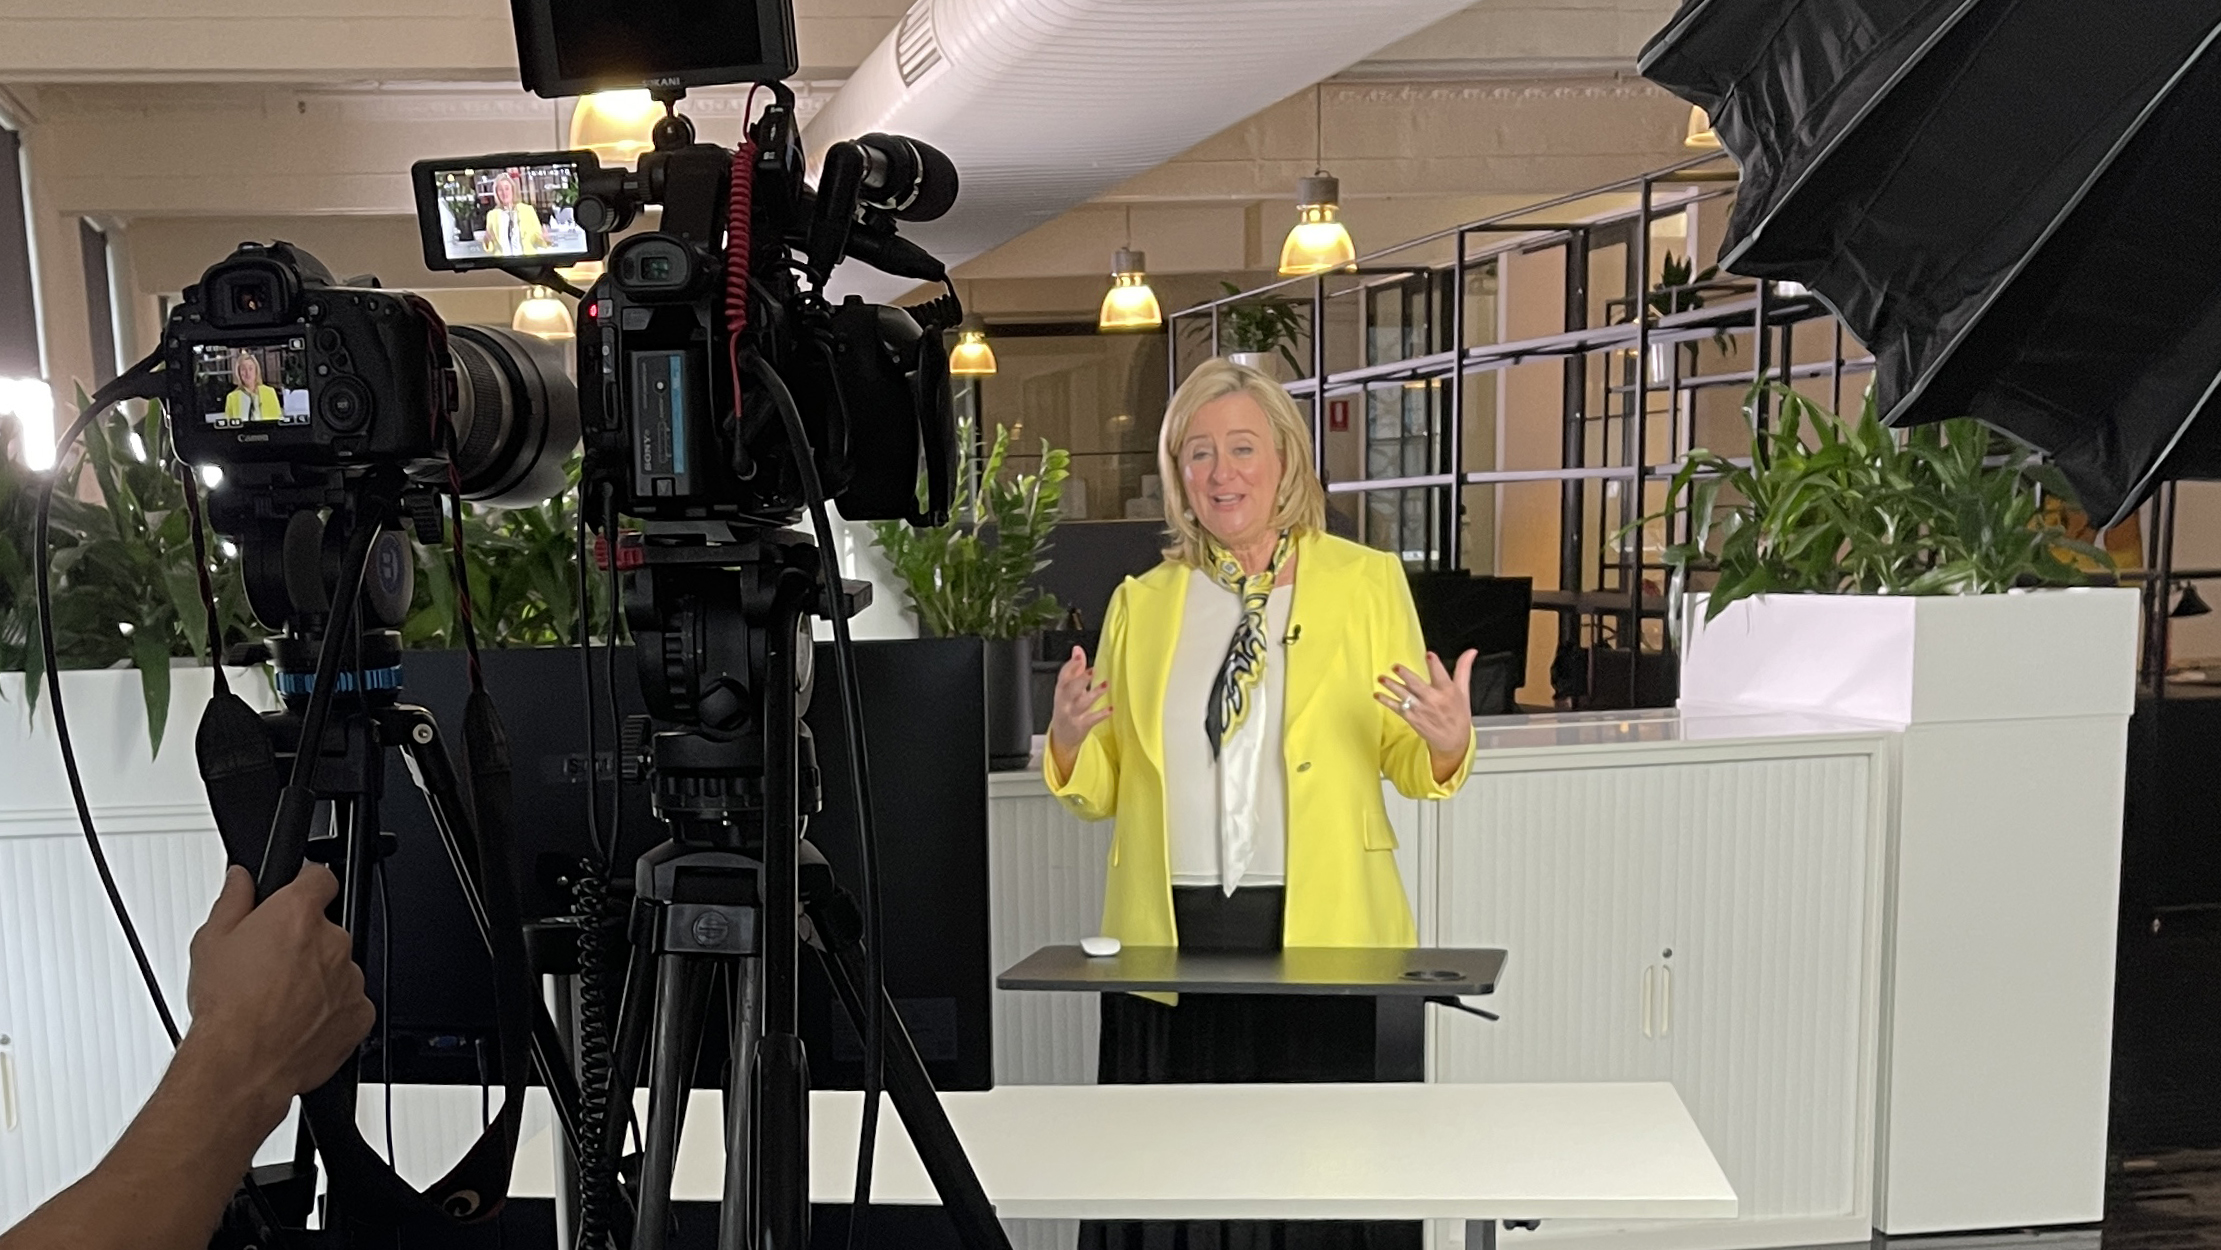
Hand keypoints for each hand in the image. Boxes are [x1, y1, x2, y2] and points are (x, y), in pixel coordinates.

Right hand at [184, 865, 375, 1109]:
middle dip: (304, 942)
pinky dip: (331, 1010)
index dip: (306, 885)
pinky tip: (297, 1022)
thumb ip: (233, 899)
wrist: (242, 1066)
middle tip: (270, 966)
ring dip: (318, 978)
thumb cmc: (226, 1009)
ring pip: (337, 968)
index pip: (320, 878)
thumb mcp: (211, 941)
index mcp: (298, 915)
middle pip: (326, 930)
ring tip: (279, 1001)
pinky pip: (349, 1003)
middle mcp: (332, 942)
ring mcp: (350, 979)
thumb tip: (241, 878)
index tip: (296, 895)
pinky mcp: (360, 1013)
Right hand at [1047, 646, 1111, 780]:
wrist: (1062, 735)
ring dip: (1093, 694)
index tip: (1078, 655)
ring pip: (1081, 703)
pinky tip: (1111, 709)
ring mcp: (1072, 714)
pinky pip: (1091, 720)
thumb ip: (1076, 668)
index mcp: (1061, 690)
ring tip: (1106, 685)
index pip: (1063, 676)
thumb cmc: (1067, 707)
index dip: (1071, 665)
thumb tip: (1077, 649)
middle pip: (1070, 689)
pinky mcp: (1080, 726)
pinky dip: (1101, 714)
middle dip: (1080, 679)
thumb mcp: (1069, 688)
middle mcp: (1064, 701)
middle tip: (1092, 670)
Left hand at [1378, 650, 1477, 779]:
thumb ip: (1463, 669)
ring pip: (1404, 695)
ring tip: (1381, 678)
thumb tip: (1471, 651)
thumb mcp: (1463, 691)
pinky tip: (1377, 694)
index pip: (1441, 675)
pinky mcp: (1412, 718)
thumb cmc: (1458, 714)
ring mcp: (1421, 709)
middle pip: (1417, 685)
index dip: (1435, 664)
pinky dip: (1386, 701)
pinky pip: (1397, 708)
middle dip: (1406, 675)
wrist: (1453, 741)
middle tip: (1395, 667)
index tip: (1429, 654)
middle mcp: (1433, 700)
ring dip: (1391, 686)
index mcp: (1447, 691)